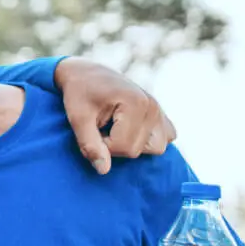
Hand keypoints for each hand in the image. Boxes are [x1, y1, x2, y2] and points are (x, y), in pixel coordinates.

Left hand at [55, 57, 176, 174]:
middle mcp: (153, 106)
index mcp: (136, 103)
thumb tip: (104, 171)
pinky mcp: (161, 114)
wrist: (86, 74)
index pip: (124, 148)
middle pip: (137, 150)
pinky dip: (148, 139)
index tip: (92, 130)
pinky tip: (129, 130)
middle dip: (114, 146)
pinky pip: (166, 137)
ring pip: (156, 148)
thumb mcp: (78, 119)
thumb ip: (90, 145)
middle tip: (101, 128)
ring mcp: (159, 110)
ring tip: (115, 130)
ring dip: (133, 145)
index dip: (102, 146)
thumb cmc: (79, 94)